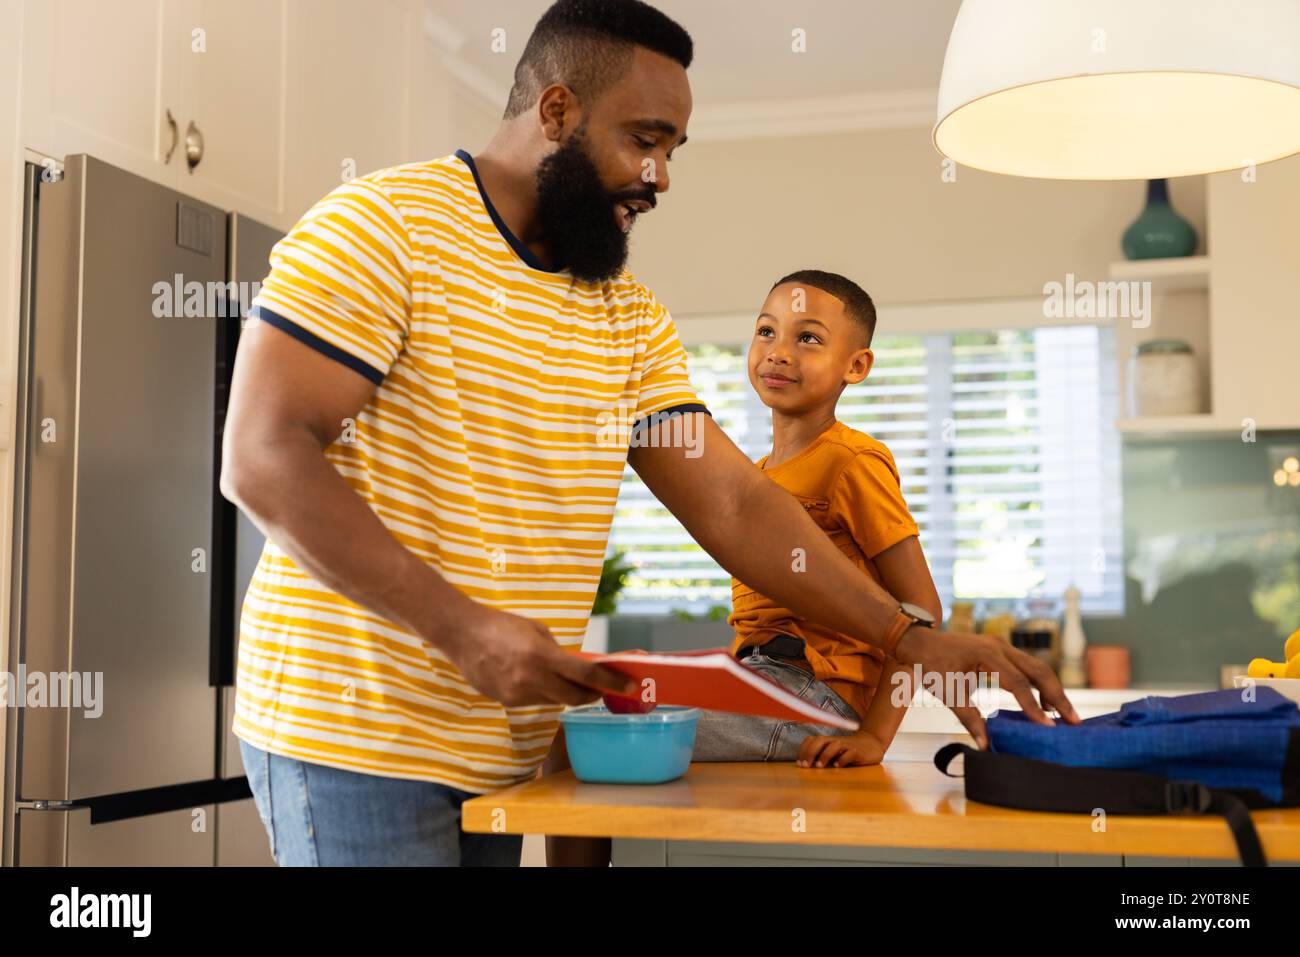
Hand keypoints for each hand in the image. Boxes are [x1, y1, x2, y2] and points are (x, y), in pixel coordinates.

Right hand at [438, 602, 636, 707]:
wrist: (462, 635)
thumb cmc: (501, 625)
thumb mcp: (537, 630)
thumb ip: (557, 652)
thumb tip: (577, 668)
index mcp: (542, 655)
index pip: (585, 674)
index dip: (610, 682)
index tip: (627, 685)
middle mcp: (531, 679)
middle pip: (574, 697)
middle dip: (591, 694)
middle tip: (601, 689)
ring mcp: (518, 694)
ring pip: (553, 700)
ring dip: (564, 692)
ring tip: (565, 680)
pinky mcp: (506, 702)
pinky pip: (534, 701)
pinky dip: (541, 692)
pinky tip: (532, 679)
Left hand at [797, 733, 884, 767]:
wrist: (871, 745)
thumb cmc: (847, 751)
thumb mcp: (832, 753)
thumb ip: (820, 756)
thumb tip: (804, 766)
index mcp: (827, 741)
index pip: (811, 740)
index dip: (803, 750)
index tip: (799, 764)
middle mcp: (835, 741)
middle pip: (820, 740)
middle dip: (810, 752)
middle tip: (806, 766)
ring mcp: (847, 745)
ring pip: (834, 745)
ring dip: (825, 755)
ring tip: (819, 766)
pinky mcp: (858, 752)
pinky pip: (850, 753)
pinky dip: (843, 759)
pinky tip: (838, 766)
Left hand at [893, 626, 1080, 748]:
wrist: (919, 642)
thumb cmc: (930, 665)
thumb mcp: (947, 694)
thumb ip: (969, 719)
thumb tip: (986, 745)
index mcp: (987, 655)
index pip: (1019, 684)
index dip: (1034, 707)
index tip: (1049, 727)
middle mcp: (1000, 647)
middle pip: (1039, 671)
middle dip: (1058, 697)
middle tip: (1074, 722)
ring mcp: (1003, 646)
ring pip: (1037, 668)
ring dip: (1052, 691)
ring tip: (1064, 717)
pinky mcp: (1002, 651)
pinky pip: (1028, 667)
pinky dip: (1039, 685)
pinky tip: (1043, 705)